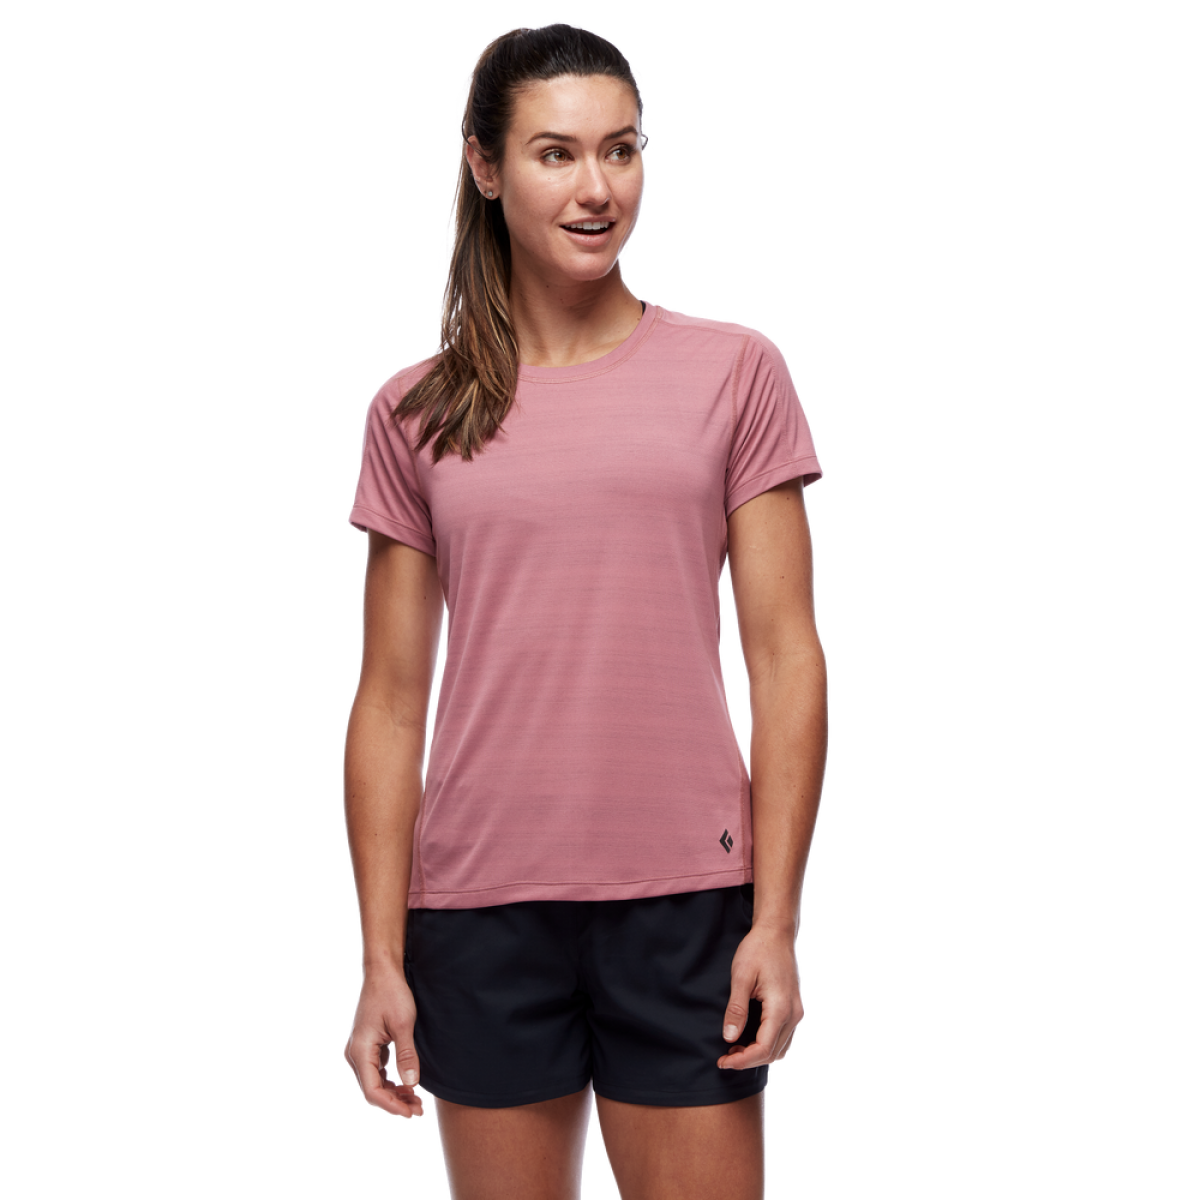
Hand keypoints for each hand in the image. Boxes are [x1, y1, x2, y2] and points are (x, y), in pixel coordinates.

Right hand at [343, 962, 425, 1119]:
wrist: (383, 971)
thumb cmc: (392, 993)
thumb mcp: (403, 1024)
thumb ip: (406, 1056)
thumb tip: (411, 1085)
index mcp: (359, 1051)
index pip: (372, 1091)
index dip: (392, 1106)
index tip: (412, 1113)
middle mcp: (355, 1054)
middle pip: (372, 1090)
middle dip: (395, 1103)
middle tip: (419, 1110)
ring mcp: (360, 1051)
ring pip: (375, 1083)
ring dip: (394, 1093)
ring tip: (417, 1101)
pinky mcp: (367, 1047)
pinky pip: (377, 1071)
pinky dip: (391, 1081)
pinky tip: (408, 1085)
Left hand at [717, 926, 804, 1069]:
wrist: (776, 933)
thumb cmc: (758, 950)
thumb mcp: (741, 976)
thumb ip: (736, 1008)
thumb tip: (729, 1038)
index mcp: (780, 1008)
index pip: (763, 1048)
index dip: (742, 1060)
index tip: (723, 1061)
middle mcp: (794, 1015)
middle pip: (772, 1053)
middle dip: (748, 1061)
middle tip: (724, 1058)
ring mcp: (797, 1012)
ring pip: (781, 1050)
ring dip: (759, 1055)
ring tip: (735, 1050)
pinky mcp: (795, 1009)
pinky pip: (785, 1038)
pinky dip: (768, 1046)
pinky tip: (750, 1039)